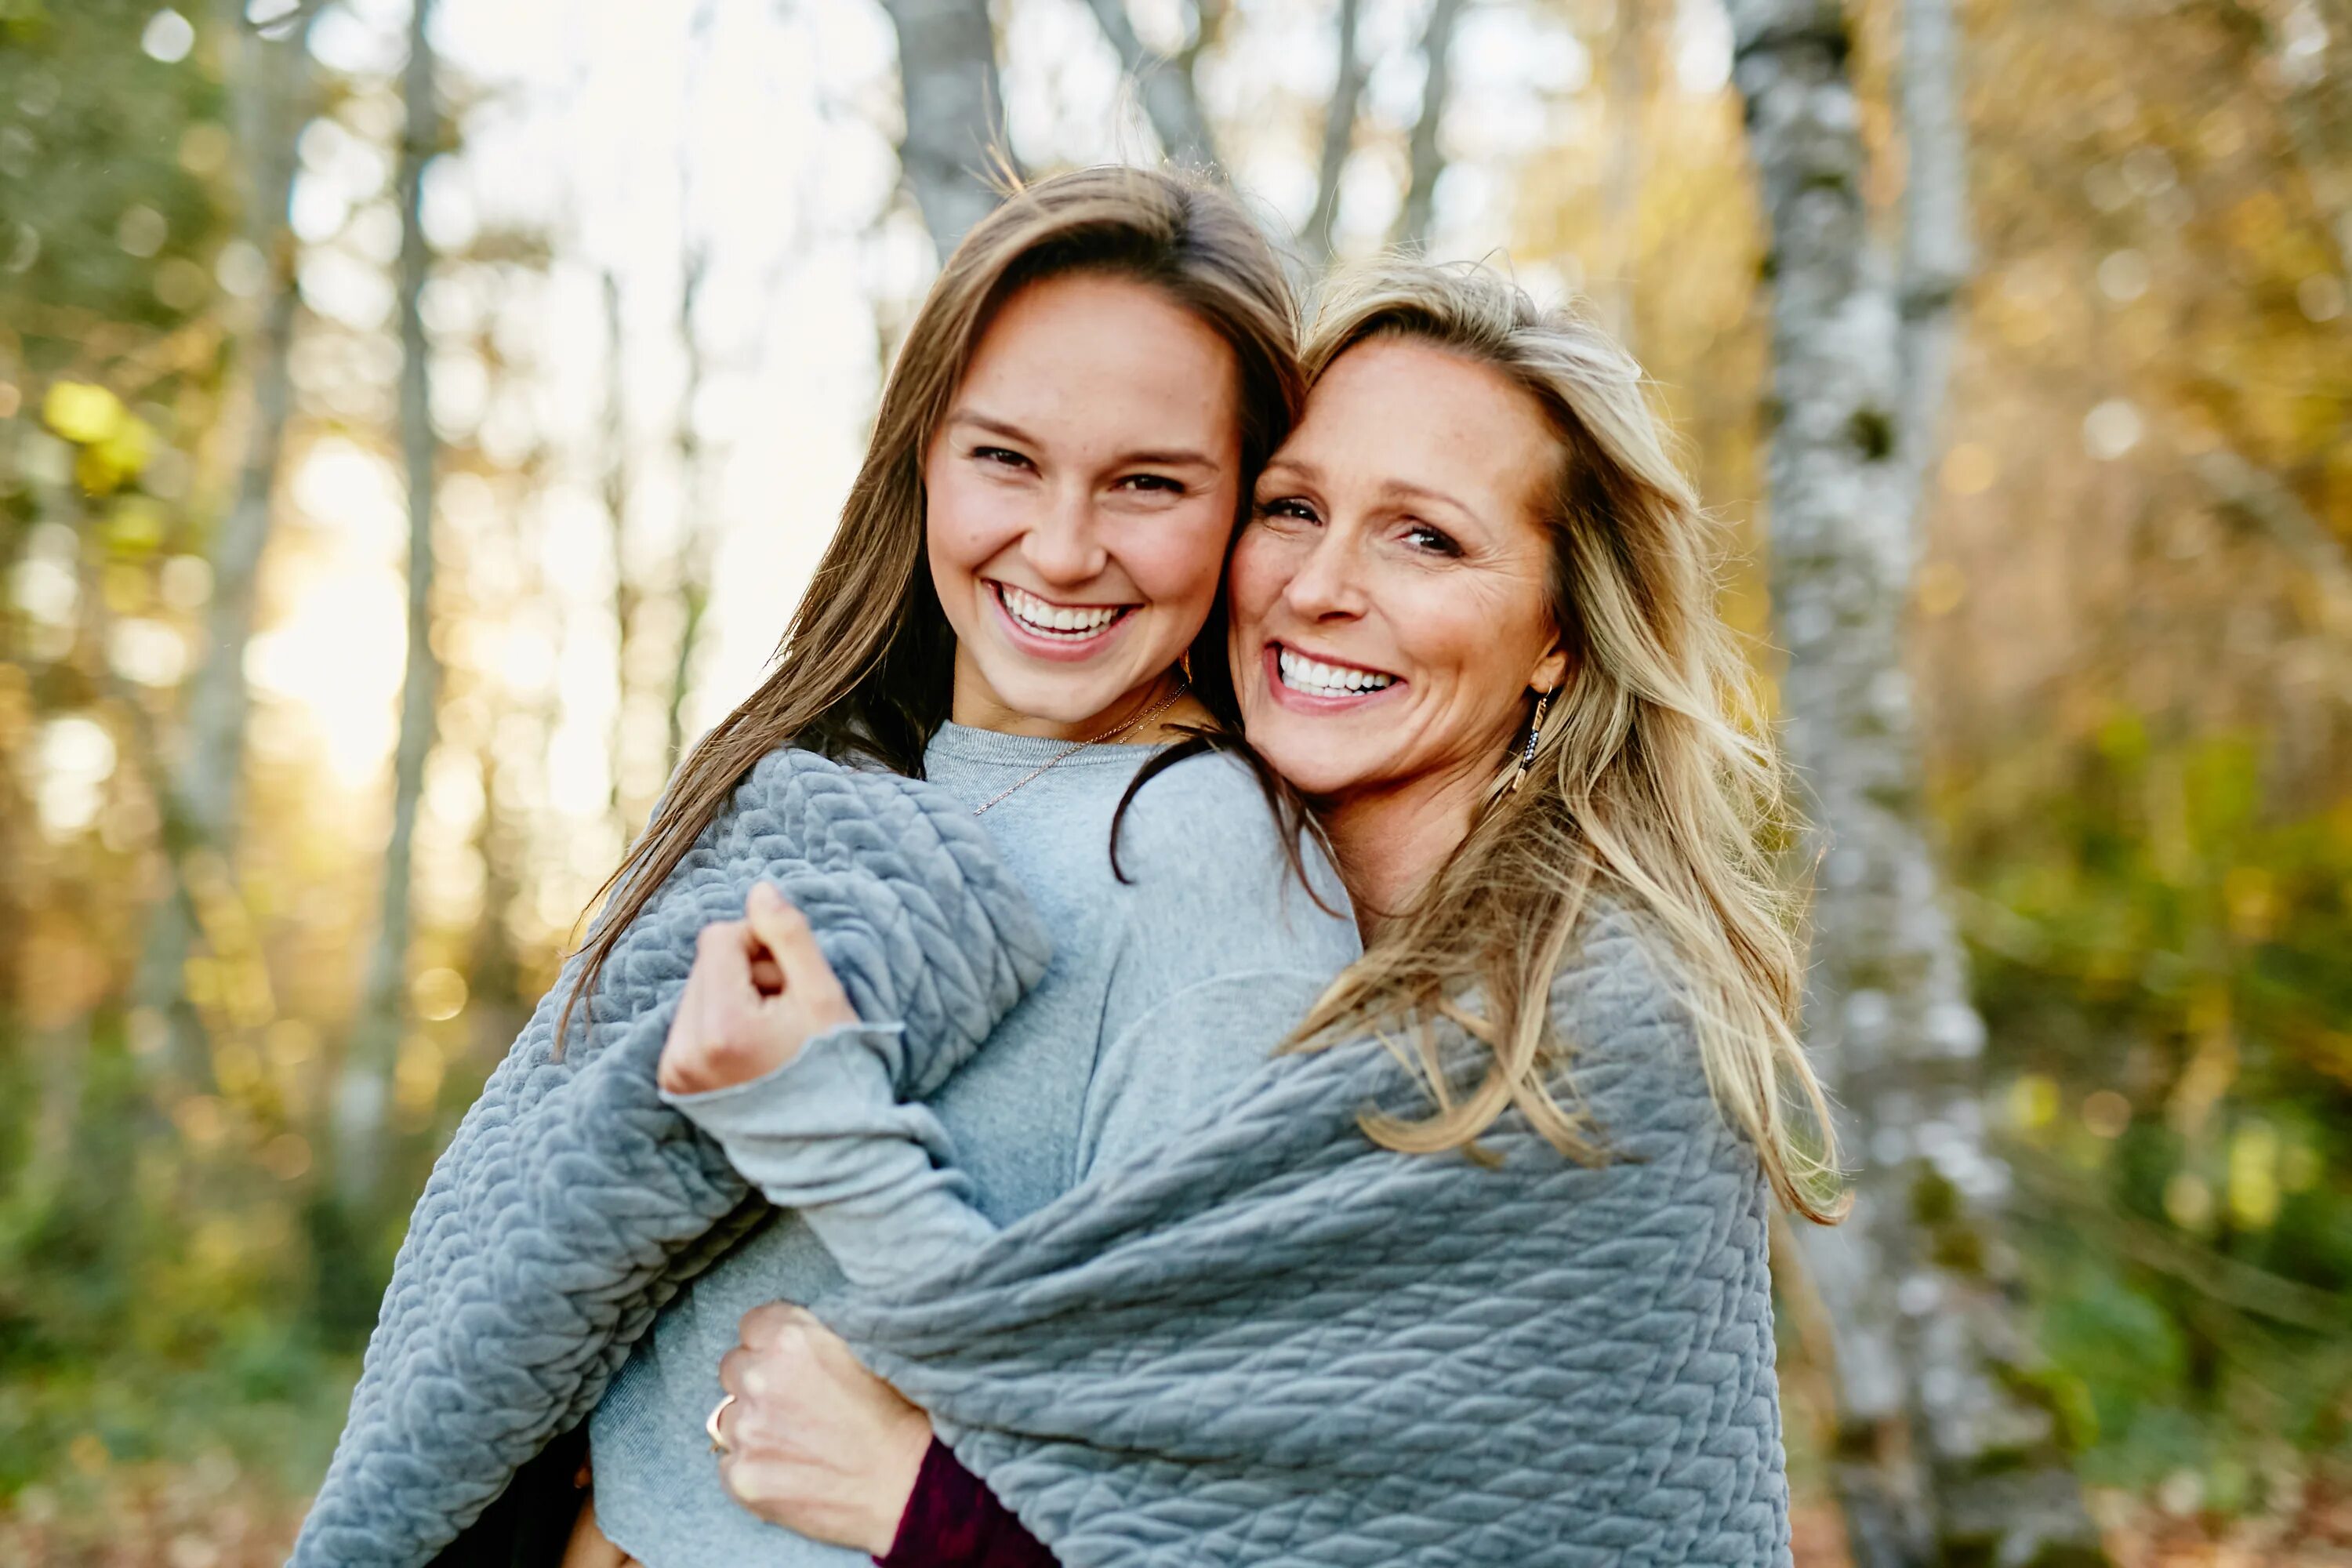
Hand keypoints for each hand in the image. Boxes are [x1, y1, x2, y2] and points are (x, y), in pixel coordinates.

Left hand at [656, 883, 859, 1095]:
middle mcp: (687, 1050)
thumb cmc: (835, 1067)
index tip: (790, 978)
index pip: (718, 938)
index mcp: (724, 1027)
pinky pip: (689, 1021)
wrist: (826, 1145)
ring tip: (770, 1033)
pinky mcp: (673, 1080)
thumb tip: (758, 890)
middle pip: (704, 963)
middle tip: (784, 1011)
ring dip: (733, 997)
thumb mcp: (823, 996)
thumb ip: (789, 936)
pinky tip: (750, 1048)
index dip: (759, 944)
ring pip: (696, 990)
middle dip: (745, 973)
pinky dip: (719, 1023)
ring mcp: (676, 1069)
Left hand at [711, 1302, 931, 1554]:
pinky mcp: (742, 1477)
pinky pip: (729, 1464)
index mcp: (791, 1339)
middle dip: (758, 1381)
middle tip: (795, 1403)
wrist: (909, 1486)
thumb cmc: (898, 1416)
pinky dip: (753, 1466)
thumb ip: (816, 1337)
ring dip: (753, 1425)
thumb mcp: (863, 1349)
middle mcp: (760, 1379)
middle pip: (733, 1367)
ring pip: (728, 1417)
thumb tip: (793, 1333)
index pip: (752, 1324)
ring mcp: (747, 1431)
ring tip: (796, 1441)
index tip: (789, 1361)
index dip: (773, 1343)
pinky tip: (789, 1471)